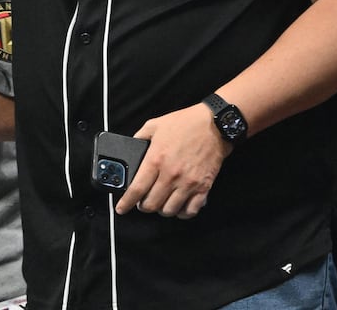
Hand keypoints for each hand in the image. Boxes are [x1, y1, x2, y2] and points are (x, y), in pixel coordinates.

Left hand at [112, 104, 227, 218]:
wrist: (215, 124)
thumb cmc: (186, 123)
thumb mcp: (156, 125)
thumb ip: (140, 137)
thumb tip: (131, 147)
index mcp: (156, 159)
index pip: (136, 189)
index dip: (126, 202)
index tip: (121, 208)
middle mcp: (170, 174)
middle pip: (151, 204)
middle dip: (144, 206)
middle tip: (144, 202)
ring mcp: (187, 183)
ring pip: (169, 210)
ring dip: (162, 210)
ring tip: (161, 202)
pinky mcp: (203, 187)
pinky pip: (190, 210)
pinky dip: (182, 213)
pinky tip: (179, 206)